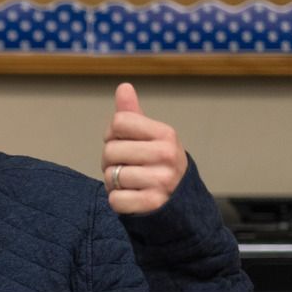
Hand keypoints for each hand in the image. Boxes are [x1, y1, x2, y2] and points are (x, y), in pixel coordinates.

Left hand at [101, 83, 187, 214]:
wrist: (180, 201)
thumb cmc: (157, 163)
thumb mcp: (150, 137)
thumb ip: (133, 114)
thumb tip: (123, 87)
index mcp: (166, 133)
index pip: (119, 122)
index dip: (112, 134)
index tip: (122, 142)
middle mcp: (167, 155)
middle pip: (110, 150)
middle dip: (110, 161)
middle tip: (125, 167)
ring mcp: (162, 180)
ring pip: (111, 176)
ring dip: (113, 183)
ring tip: (131, 183)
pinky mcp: (153, 204)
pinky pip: (116, 200)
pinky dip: (118, 201)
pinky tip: (133, 197)